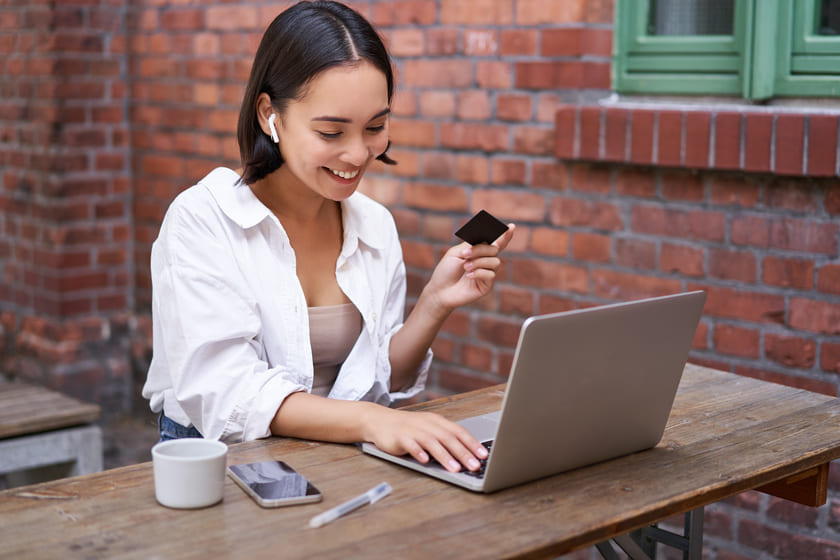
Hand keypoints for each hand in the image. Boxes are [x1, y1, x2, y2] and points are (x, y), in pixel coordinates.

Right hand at [363, 407, 488, 472]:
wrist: (380, 420)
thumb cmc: (408, 428)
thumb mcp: (429, 429)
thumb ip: (445, 439)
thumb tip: (466, 454)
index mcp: (437, 422)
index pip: (458, 431)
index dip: (472, 443)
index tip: (484, 455)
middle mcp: (427, 424)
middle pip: (448, 438)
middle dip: (463, 453)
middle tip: (474, 466)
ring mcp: (413, 430)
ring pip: (432, 442)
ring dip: (445, 456)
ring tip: (455, 468)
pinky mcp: (400, 437)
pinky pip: (411, 445)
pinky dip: (418, 452)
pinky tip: (425, 460)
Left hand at [424, 224, 515, 313]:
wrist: (440, 289)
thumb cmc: (446, 270)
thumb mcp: (457, 252)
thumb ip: (473, 244)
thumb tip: (489, 239)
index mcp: (479, 251)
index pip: (496, 242)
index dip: (505, 235)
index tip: (511, 226)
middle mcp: (486, 261)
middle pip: (494, 249)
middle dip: (480, 249)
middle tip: (465, 254)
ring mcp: (487, 273)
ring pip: (495, 262)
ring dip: (478, 262)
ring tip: (465, 267)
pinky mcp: (487, 286)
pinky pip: (491, 275)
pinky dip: (479, 273)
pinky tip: (469, 276)